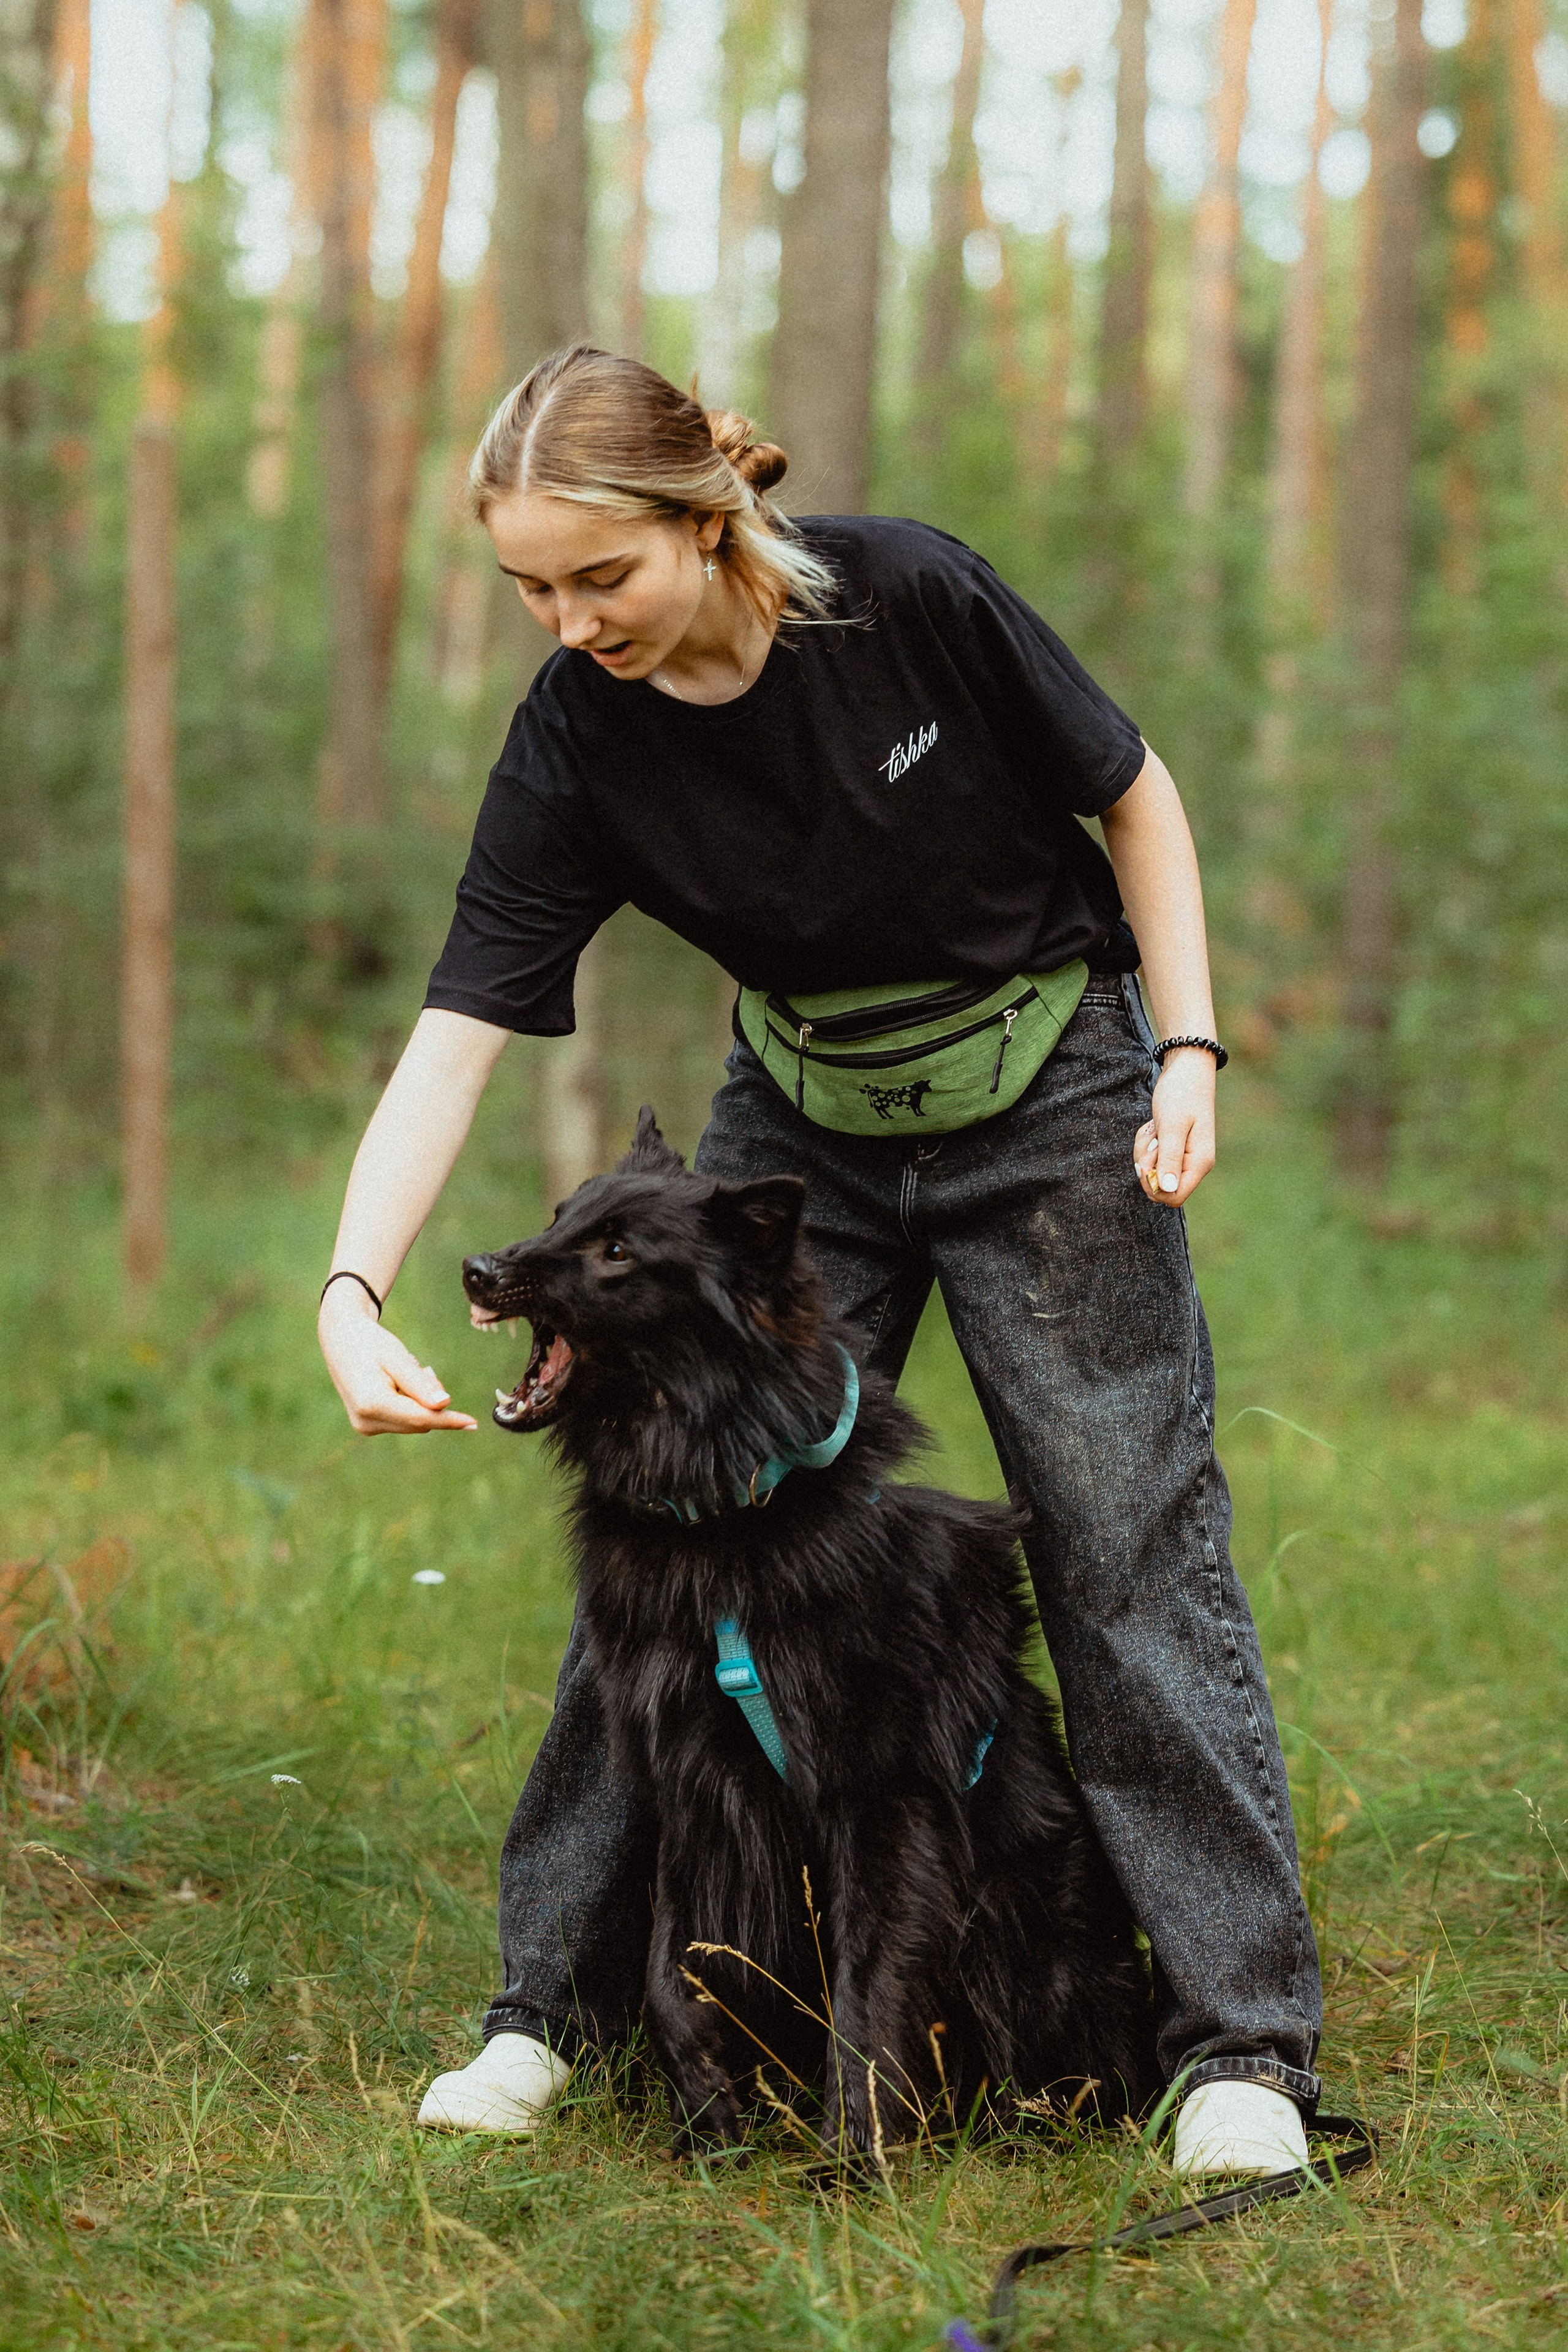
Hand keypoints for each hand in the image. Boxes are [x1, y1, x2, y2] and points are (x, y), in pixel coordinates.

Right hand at [318, 1282, 477, 1434]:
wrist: (340, 1338)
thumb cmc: (371, 1343)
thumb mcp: (398, 1357)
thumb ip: (420, 1384)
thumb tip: (444, 1405)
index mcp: (372, 1403)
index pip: (421, 1418)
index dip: (449, 1420)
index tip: (473, 1423)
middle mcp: (366, 1421)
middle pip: (419, 1421)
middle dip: (431, 1401)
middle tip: (424, 1370)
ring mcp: (365, 1426)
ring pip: (413, 1422)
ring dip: (420, 1401)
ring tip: (407, 1372)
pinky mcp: (367, 1425)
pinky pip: (402, 1420)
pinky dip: (409, 1404)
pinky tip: (398, 1382)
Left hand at [1133, 1048, 1215, 1207]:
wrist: (1186, 1069)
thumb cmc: (1180, 1094)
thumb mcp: (1172, 1126)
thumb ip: (1169, 1158)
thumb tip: (1166, 1189)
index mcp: (1199, 1163)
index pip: (1174, 1197)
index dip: (1153, 1187)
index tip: (1144, 1164)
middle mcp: (1195, 1164)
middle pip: (1160, 1187)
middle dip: (1146, 1166)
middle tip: (1151, 1139)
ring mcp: (1185, 1156)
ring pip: (1153, 1171)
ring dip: (1145, 1151)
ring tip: (1154, 1128)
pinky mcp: (1175, 1148)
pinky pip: (1153, 1157)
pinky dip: (1147, 1143)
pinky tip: (1154, 1125)